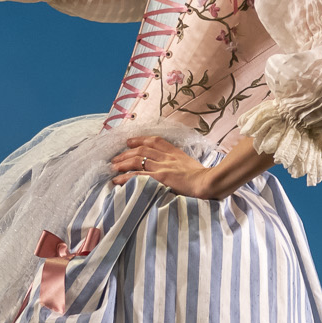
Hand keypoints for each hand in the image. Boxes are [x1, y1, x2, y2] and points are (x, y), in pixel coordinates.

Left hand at [110, 135, 264, 200]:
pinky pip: (138, 176)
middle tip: (116, 157)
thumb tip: (173, 168)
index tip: (130, 142)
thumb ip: (180, 163)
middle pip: (142, 149)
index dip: (140, 139)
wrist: (208, 182)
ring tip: (113, 167)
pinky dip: (125, 177)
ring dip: (122, 163)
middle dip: (126, 152)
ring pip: (137, 160)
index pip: (155, 141)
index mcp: (175, 152)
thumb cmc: (203, 177)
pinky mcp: (159, 177)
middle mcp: (167, 157)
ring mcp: (162, 166)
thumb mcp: (191, 165)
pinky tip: (117, 180)